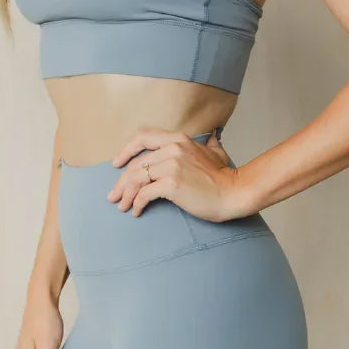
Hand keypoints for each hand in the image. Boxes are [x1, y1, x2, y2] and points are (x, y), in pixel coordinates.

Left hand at [106, 128, 244, 220]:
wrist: (233, 193)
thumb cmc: (224, 177)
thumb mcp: (216, 153)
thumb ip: (209, 144)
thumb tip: (213, 136)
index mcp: (178, 139)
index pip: (142, 137)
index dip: (125, 150)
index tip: (116, 164)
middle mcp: (173, 149)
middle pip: (135, 164)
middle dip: (121, 182)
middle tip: (114, 196)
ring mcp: (171, 166)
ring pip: (136, 179)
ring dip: (125, 194)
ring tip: (122, 206)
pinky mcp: (171, 184)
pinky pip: (145, 194)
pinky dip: (137, 204)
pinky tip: (136, 211)